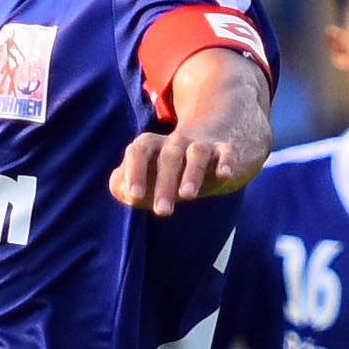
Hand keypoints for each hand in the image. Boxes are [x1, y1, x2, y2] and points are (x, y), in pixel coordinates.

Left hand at [110, 47, 270, 216]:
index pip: (139, 151)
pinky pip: (227, 152)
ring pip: (197, 153)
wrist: (215, 136)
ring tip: (188, 196)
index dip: (134, 171)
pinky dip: (226, 161)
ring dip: (192, 173)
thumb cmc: (170, 164)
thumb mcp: (145, 172)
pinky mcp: (226, 149)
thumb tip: (122, 190)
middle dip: (164, 184)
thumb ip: (122, 183)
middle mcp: (177, 142)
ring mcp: (202, 144)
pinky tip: (224, 175)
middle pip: (169, 157)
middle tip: (162, 212)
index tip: (133, 196)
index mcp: (153, 146)